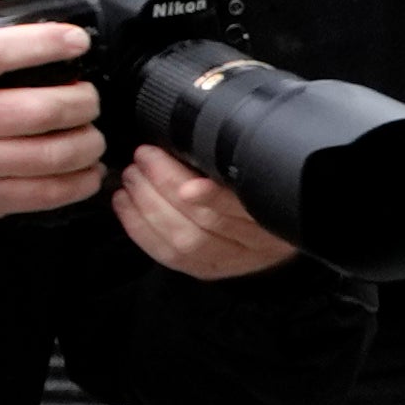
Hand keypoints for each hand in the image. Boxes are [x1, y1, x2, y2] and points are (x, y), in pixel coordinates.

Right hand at [0, 16, 106, 232]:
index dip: (44, 43)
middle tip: (89, 98)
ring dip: (88, 143)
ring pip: (51, 153)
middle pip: (39, 108)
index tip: (76, 41)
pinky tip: (86, 170)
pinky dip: (79, 181)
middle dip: (82, 101)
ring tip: (91, 134)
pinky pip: (45, 193)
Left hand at [109, 148, 295, 277]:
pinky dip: (140, 228)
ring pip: (184, 240)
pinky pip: (168, 256)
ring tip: (132, 176)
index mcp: (278, 215)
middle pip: (206, 222)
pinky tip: (125, 203)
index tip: (189, 183)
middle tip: (145, 157)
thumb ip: (240, 158)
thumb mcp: (267, 169)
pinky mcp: (205, 269)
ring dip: (148, 205)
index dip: (213, 198)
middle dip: (167, 186)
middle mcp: (257, 244)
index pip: (243, 207)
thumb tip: (198, 136)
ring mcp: (230, 260)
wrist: (277, 231)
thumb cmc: (268, 190)